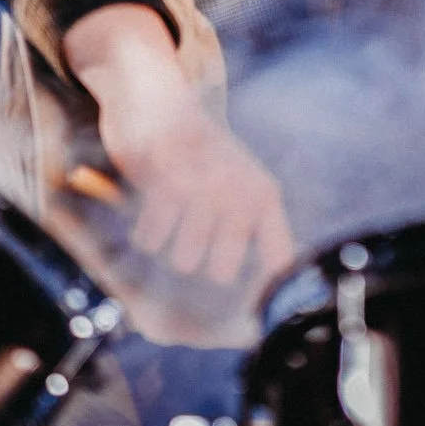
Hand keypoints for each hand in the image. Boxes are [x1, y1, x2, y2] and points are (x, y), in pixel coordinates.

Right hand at [62, 4, 294, 285]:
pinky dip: (145, 231)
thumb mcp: (238, 186)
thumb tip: (252, 303)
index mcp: (265, 198)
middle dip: (200, 263)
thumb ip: (250, 234)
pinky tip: (152, 204)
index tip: (253, 321)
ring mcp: (207, 186)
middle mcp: (242, 192)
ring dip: (170, 246)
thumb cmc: (200, 159)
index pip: (279, 262)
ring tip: (172, 214)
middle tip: (191, 235)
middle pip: (222, 273)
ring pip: (183, 261)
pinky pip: (151, 240)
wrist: (159, 104)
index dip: (266, 298)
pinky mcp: (168, 180)